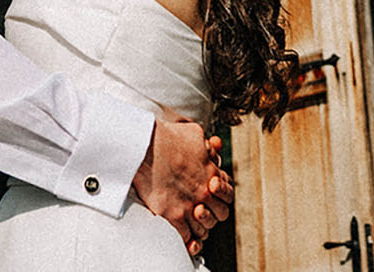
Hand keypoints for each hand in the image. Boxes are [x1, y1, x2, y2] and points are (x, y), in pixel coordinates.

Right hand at [132, 116, 233, 255]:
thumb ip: (207, 146)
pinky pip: (187, 236)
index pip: (228, 194)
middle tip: (202, 211)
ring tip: (191, 225)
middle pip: (220, 214)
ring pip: (204, 229)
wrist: (145, 147)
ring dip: (199, 228)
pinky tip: (182, 235)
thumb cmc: (167, 137)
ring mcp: (189, 205)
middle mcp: (204, 192)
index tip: (211, 197)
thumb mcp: (195, 135)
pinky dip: (187, 239)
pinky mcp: (173, 216)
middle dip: (214, 214)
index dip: (221, 197)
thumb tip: (214, 146)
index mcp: (212, 173)